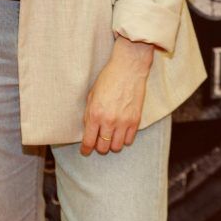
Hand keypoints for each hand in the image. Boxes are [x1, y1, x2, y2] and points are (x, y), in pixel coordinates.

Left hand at [80, 36, 153, 156]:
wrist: (128, 69)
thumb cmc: (108, 79)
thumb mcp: (92, 95)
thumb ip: (89, 114)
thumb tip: (88, 129)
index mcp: (95, 114)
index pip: (89, 141)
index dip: (86, 149)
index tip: (85, 151)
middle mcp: (109, 121)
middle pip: (103, 147)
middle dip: (99, 146)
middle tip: (98, 141)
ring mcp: (123, 122)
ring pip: (116, 147)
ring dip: (111, 144)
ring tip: (110, 136)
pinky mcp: (135, 121)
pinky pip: (129, 140)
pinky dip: (124, 139)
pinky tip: (121, 132)